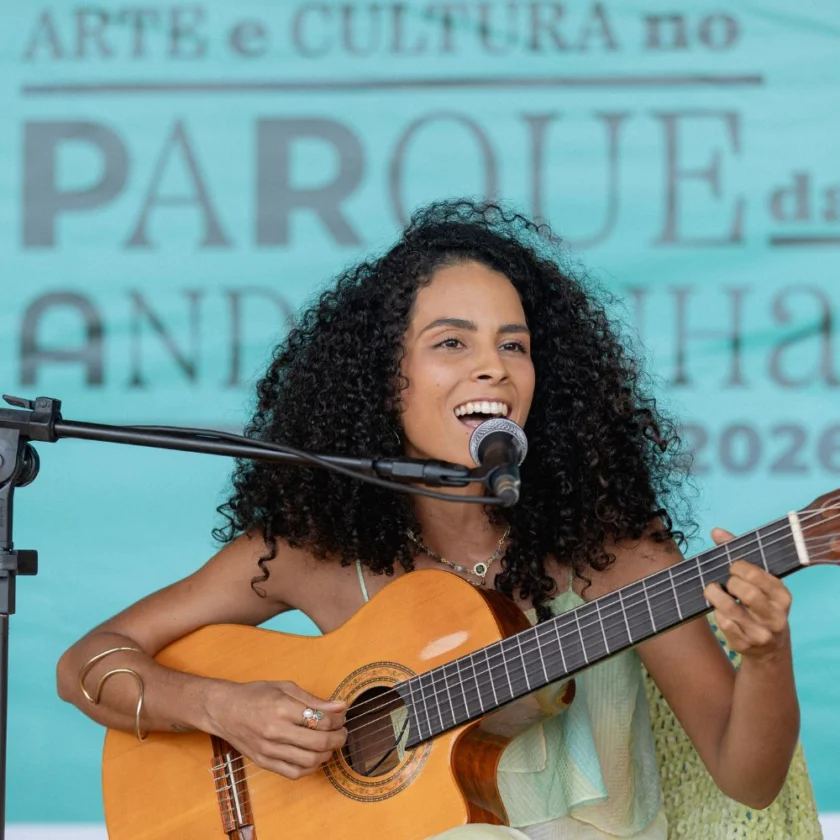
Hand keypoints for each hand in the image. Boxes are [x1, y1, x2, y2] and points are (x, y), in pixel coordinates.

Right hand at [207, 680, 346, 778]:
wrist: (224, 710)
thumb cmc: (255, 695)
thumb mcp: (285, 687)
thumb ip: (313, 699)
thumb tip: (340, 706)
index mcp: (282, 708)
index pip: (322, 720)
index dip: (338, 720)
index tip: (341, 716)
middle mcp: (276, 731)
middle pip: (319, 743)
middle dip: (338, 738)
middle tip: (342, 732)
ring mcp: (269, 750)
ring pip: (309, 761)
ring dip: (327, 754)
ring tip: (329, 744)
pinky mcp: (264, 762)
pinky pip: (294, 773)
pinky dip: (310, 768)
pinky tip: (313, 757)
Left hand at [703, 527, 792, 661]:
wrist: (769, 648)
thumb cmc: (760, 605)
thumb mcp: (758, 583)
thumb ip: (739, 555)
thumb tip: (716, 531)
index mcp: (782, 596)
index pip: (757, 575)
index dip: (738, 567)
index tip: (732, 568)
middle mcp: (775, 616)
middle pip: (746, 592)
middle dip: (729, 582)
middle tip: (725, 582)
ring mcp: (761, 633)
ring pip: (731, 609)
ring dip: (715, 596)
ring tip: (711, 591)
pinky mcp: (745, 645)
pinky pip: (724, 624)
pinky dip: (717, 614)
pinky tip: (719, 611)